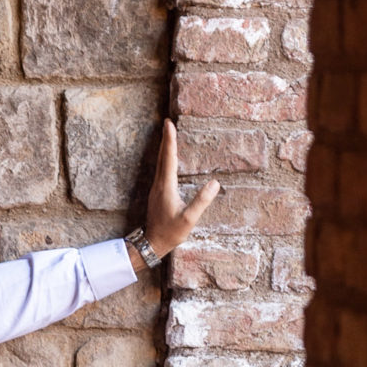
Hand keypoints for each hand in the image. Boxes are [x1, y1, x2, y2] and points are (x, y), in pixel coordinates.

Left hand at [143, 119, 219, 257]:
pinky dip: (165, 158)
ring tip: (168, 134)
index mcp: (167, 187)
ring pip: (160, 162)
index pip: (169, 158)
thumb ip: (201, 201)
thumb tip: (215, 183)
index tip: (169, 124)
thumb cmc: (170, 233)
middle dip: (166, 138)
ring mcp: (156, 188)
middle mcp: (159, 184)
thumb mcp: (189, 219)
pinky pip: (161, 169)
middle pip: (163, 156)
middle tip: (167, 122)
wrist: (151, 243)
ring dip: (165, 147)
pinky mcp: (157, 193)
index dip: (170, 141)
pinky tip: (168, 157)